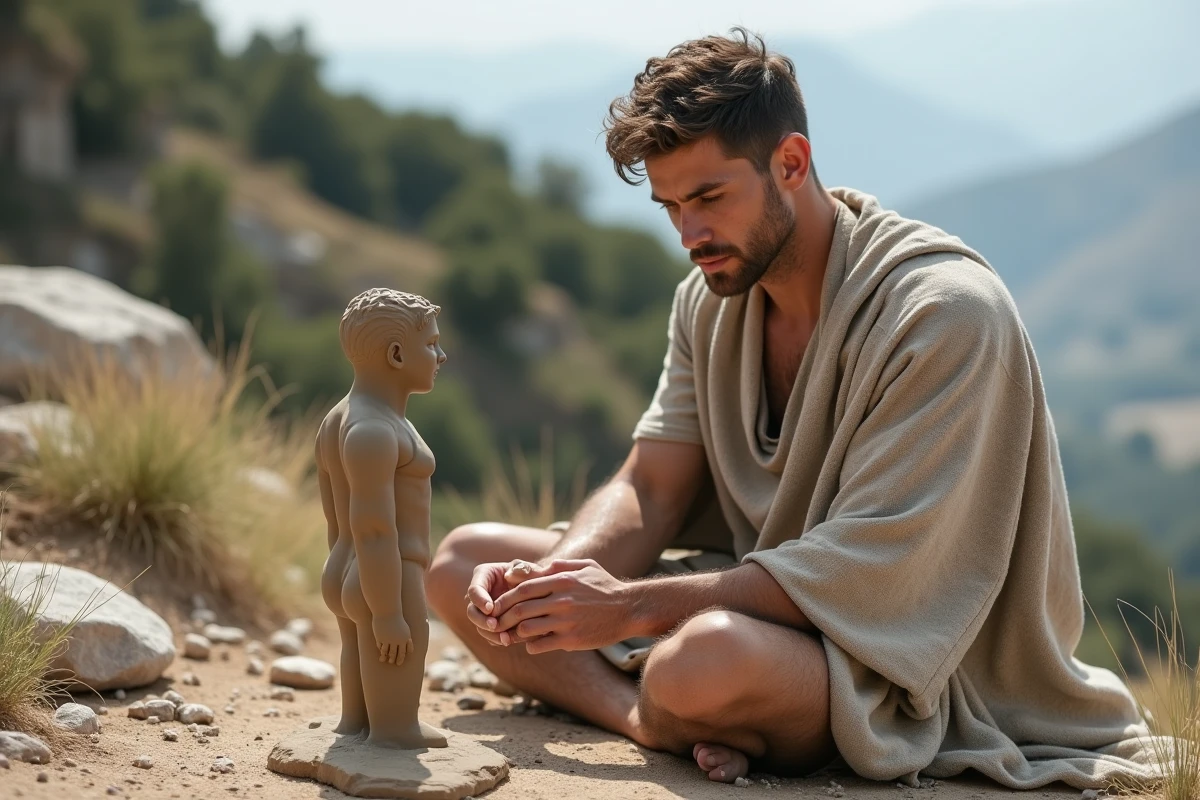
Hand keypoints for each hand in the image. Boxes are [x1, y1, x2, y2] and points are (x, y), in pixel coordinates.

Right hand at [372, 614, 412, 664]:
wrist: (388, 611)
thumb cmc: (397, 618)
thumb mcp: (404, 627)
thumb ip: (406, 636)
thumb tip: (408, 642)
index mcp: (405, 637)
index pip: (405, 651)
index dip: (402, 657)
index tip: (400, 662)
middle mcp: (398, 640)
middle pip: (396, 653)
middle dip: (395, 659)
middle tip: (393, 663)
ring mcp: (389, 639)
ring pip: (387, 652)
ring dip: (386, 657)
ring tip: (385, 660)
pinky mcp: (380, 638)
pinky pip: (381, 647)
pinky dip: (380, 650)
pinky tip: (380, 652)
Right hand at [465, 559, 553, 645]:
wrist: (539, 591)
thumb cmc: (532, 574)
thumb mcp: (530, 568)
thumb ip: (523, 569)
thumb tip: (510, 575)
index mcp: (484, 576)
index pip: (474, 589)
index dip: (480, 600)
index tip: (490, 608)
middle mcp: (480, 595)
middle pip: (472, 611)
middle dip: (482, 620)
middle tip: (494, 625)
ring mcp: (484, 611)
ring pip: (479, 626)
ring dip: (490, 634)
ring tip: (505, 638)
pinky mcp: (492, 624)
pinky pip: (490, 635)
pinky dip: (498, 639)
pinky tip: (510, 640)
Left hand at [487, 559, 632, 653]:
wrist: (630, 609)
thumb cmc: (606, 586)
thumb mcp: (586, 567)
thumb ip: (561, 565)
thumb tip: (539, 567)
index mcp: (562, 580)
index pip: (523, 589)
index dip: (506, 598)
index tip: (497, 605)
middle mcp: (562, 600)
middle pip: (521, 609)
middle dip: (503, 617)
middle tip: (495, 623)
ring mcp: (566, 621)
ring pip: (527, 629)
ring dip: (516, 633)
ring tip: (512, 635)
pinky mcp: (572, 640)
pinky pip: (541, 645)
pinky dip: (532, 646)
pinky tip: (533, 644)